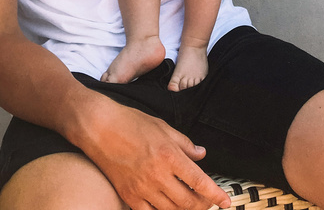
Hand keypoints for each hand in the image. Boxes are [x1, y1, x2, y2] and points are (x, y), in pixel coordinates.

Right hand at [79, 96, 230, 209]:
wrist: (99, 127)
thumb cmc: (130, 122)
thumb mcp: (163, 127)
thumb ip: (184, 143)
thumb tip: (201, 154)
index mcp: (169, 155)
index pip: (199, 182)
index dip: (215, 195)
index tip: (225, 202)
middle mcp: (158, 175)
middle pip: (188, 202)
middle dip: (203, 205)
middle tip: (208, 203)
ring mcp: (142, 188)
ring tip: (190, 204)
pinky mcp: (128, 196)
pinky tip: (166, 208)